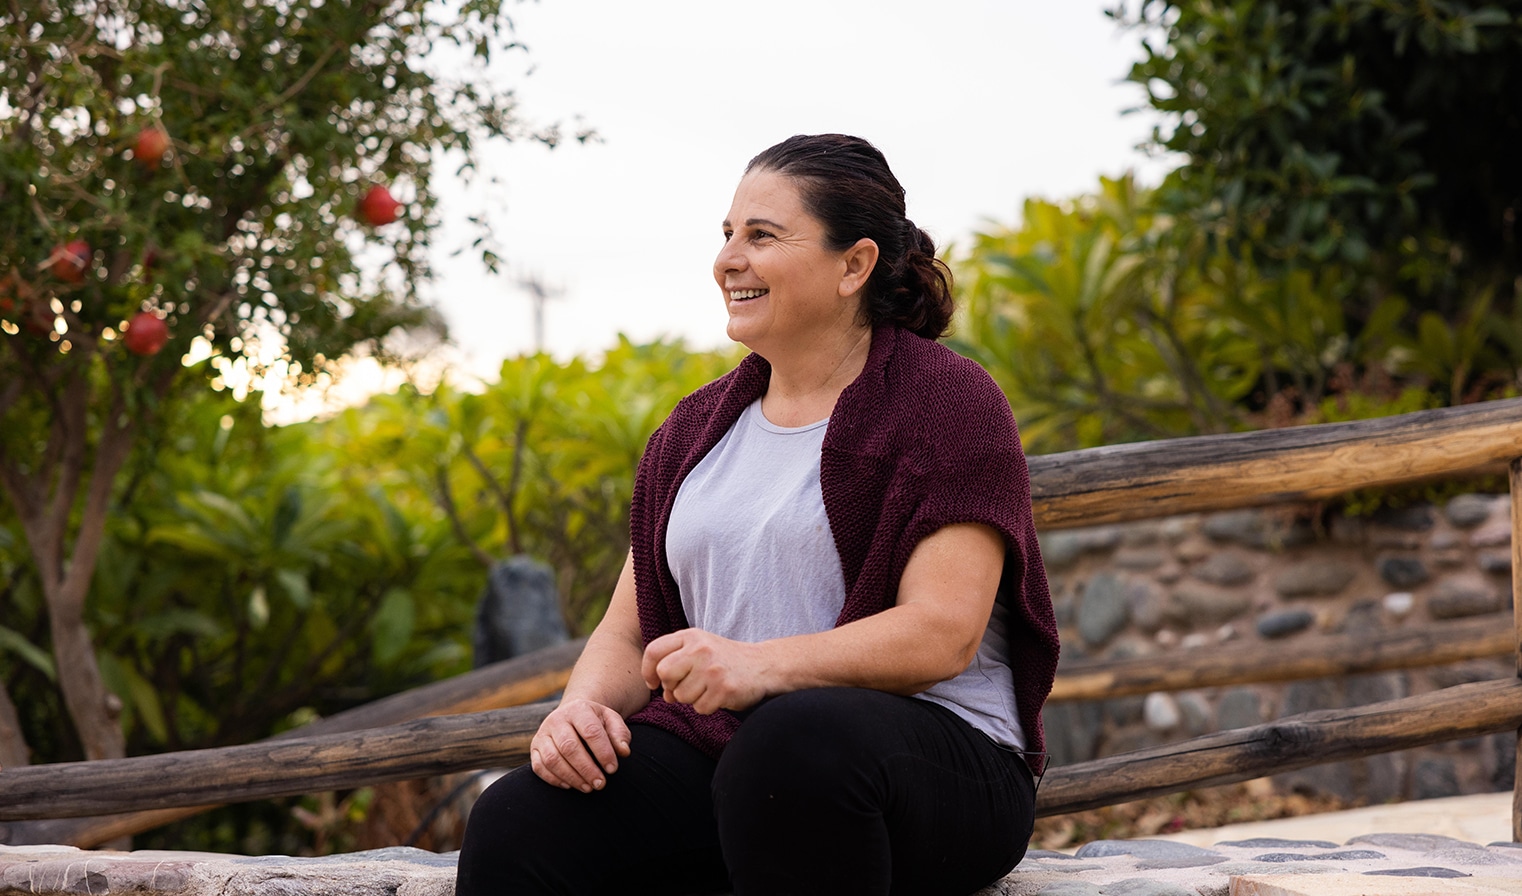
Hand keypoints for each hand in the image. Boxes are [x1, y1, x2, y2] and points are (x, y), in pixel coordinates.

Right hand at [529, 698, 631, 792]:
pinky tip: (571, 786)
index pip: (591, 731)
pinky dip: (554, 779)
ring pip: (552, 759)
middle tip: (600, 784)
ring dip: (571, 777)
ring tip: (588, 788)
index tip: (613, 769)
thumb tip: (624, 751)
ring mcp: (542, 734)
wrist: (573, 716)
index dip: (603, 752)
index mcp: (579, 709)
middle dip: (586, 768)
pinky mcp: (534, 748)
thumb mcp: (611, 722)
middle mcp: (557, 719)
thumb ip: (620, 735)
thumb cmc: (596, 723)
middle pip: (569, 747)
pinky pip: (539, 767)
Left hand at [641, 629, 770, 714]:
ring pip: (681, 695)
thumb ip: (674, 660)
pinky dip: (707, 707)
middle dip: (671, 686)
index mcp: (691, 636)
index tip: (654, 683)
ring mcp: (712, 669)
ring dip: (691, 699)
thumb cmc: (724, 659)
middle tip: (686, 687)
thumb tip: (660, 690)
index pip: (654, 651)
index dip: (648, 671)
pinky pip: (700, 708)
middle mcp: (700, 649)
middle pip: (664, 674)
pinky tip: (718, 695)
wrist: (763, 665)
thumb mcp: (699, 647)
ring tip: (708, 688)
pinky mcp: (724, 688)